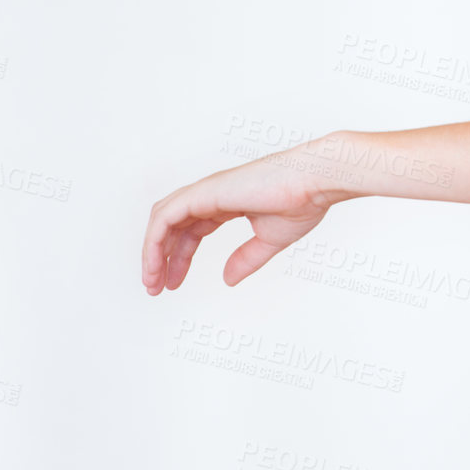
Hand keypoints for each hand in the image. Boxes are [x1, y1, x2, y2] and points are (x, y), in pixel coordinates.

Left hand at [141, 149, 338, 293]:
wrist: (316, 181)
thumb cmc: (304, 201)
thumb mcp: (270, 240)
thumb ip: (246, 259)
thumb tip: (227, 280)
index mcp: (227, 203)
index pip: (192, 231)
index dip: (180, 259)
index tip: (173, 284)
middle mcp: (211, 195)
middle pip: (172, 227)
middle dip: (160, 258)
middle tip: (156, 288)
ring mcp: (206, 192)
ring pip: (162, 220)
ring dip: (152, 252)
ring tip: (152, 282)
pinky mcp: (203, 193)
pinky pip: (165, 218)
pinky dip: (154, 240)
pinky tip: (155, 263)